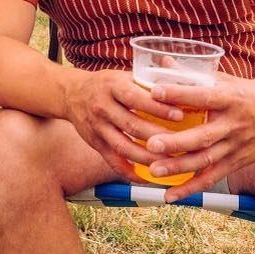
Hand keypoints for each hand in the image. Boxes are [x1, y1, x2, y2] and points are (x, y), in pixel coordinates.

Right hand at [63, 69, 187, 180]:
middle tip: (182, 144)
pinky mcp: (95, 143)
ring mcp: (97, 127)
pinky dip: (130, 172)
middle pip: (132, 125)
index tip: (180, 115)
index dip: (157, 107)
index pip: (136, 97)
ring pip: (124, 147)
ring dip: (148, 158)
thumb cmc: (106, 84)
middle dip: (158, 136)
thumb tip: (181, 84)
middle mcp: (102, 106)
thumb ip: (147, 81)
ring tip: (170, 163)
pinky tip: (147, 178)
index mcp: (112, 86)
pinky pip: (113, 161)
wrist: (71, 93)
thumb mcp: (122, 75)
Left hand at [146, 74, 254, 200]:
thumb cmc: (250, 93)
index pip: (203, 96)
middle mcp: (234, 124)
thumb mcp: (227, 79)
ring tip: (153, 170)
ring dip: (178, 167)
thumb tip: (162, 63)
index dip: (179, 94)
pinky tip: (169, 195)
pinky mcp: (236, 162)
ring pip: (205, 160)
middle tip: (151, 143)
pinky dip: (190, 188)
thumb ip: (194, 74)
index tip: (155, 91)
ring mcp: (235, 146)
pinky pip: (211, 178)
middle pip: (203, 136)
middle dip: (176, 142)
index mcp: (231, 98)